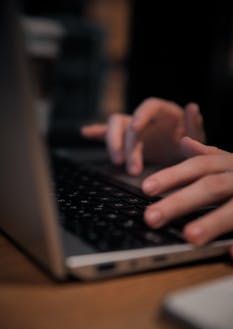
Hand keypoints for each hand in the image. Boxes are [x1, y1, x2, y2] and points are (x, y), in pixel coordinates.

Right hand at [81, 98, 204, 174]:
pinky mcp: (125, 137)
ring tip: (117, 163)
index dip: (140, 115)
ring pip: (113, 126)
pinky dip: (96, 132)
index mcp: (164, 111)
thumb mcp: (197, 138)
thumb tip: (192, 106)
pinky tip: (85, 133)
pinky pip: (107, 132)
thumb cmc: (190, 144)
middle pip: (126, 121)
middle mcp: (145, 116)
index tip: (135, 129)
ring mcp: (132, 126)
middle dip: (125, 144)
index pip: (149, 106)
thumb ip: (195, 125)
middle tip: (130, 168)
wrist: (181, 154)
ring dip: (112, 144)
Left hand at [142, 136, 232, 256]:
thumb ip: (209, 155)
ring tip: (190, 237)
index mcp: (230, 164)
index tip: (146, 188)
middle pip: (210, 187)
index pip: (198, 166)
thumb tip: (184, 142)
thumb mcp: (232, 160)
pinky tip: (230, 255)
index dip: (172, 175)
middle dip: (180, 202)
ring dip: (213, 222)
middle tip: (152, 217)